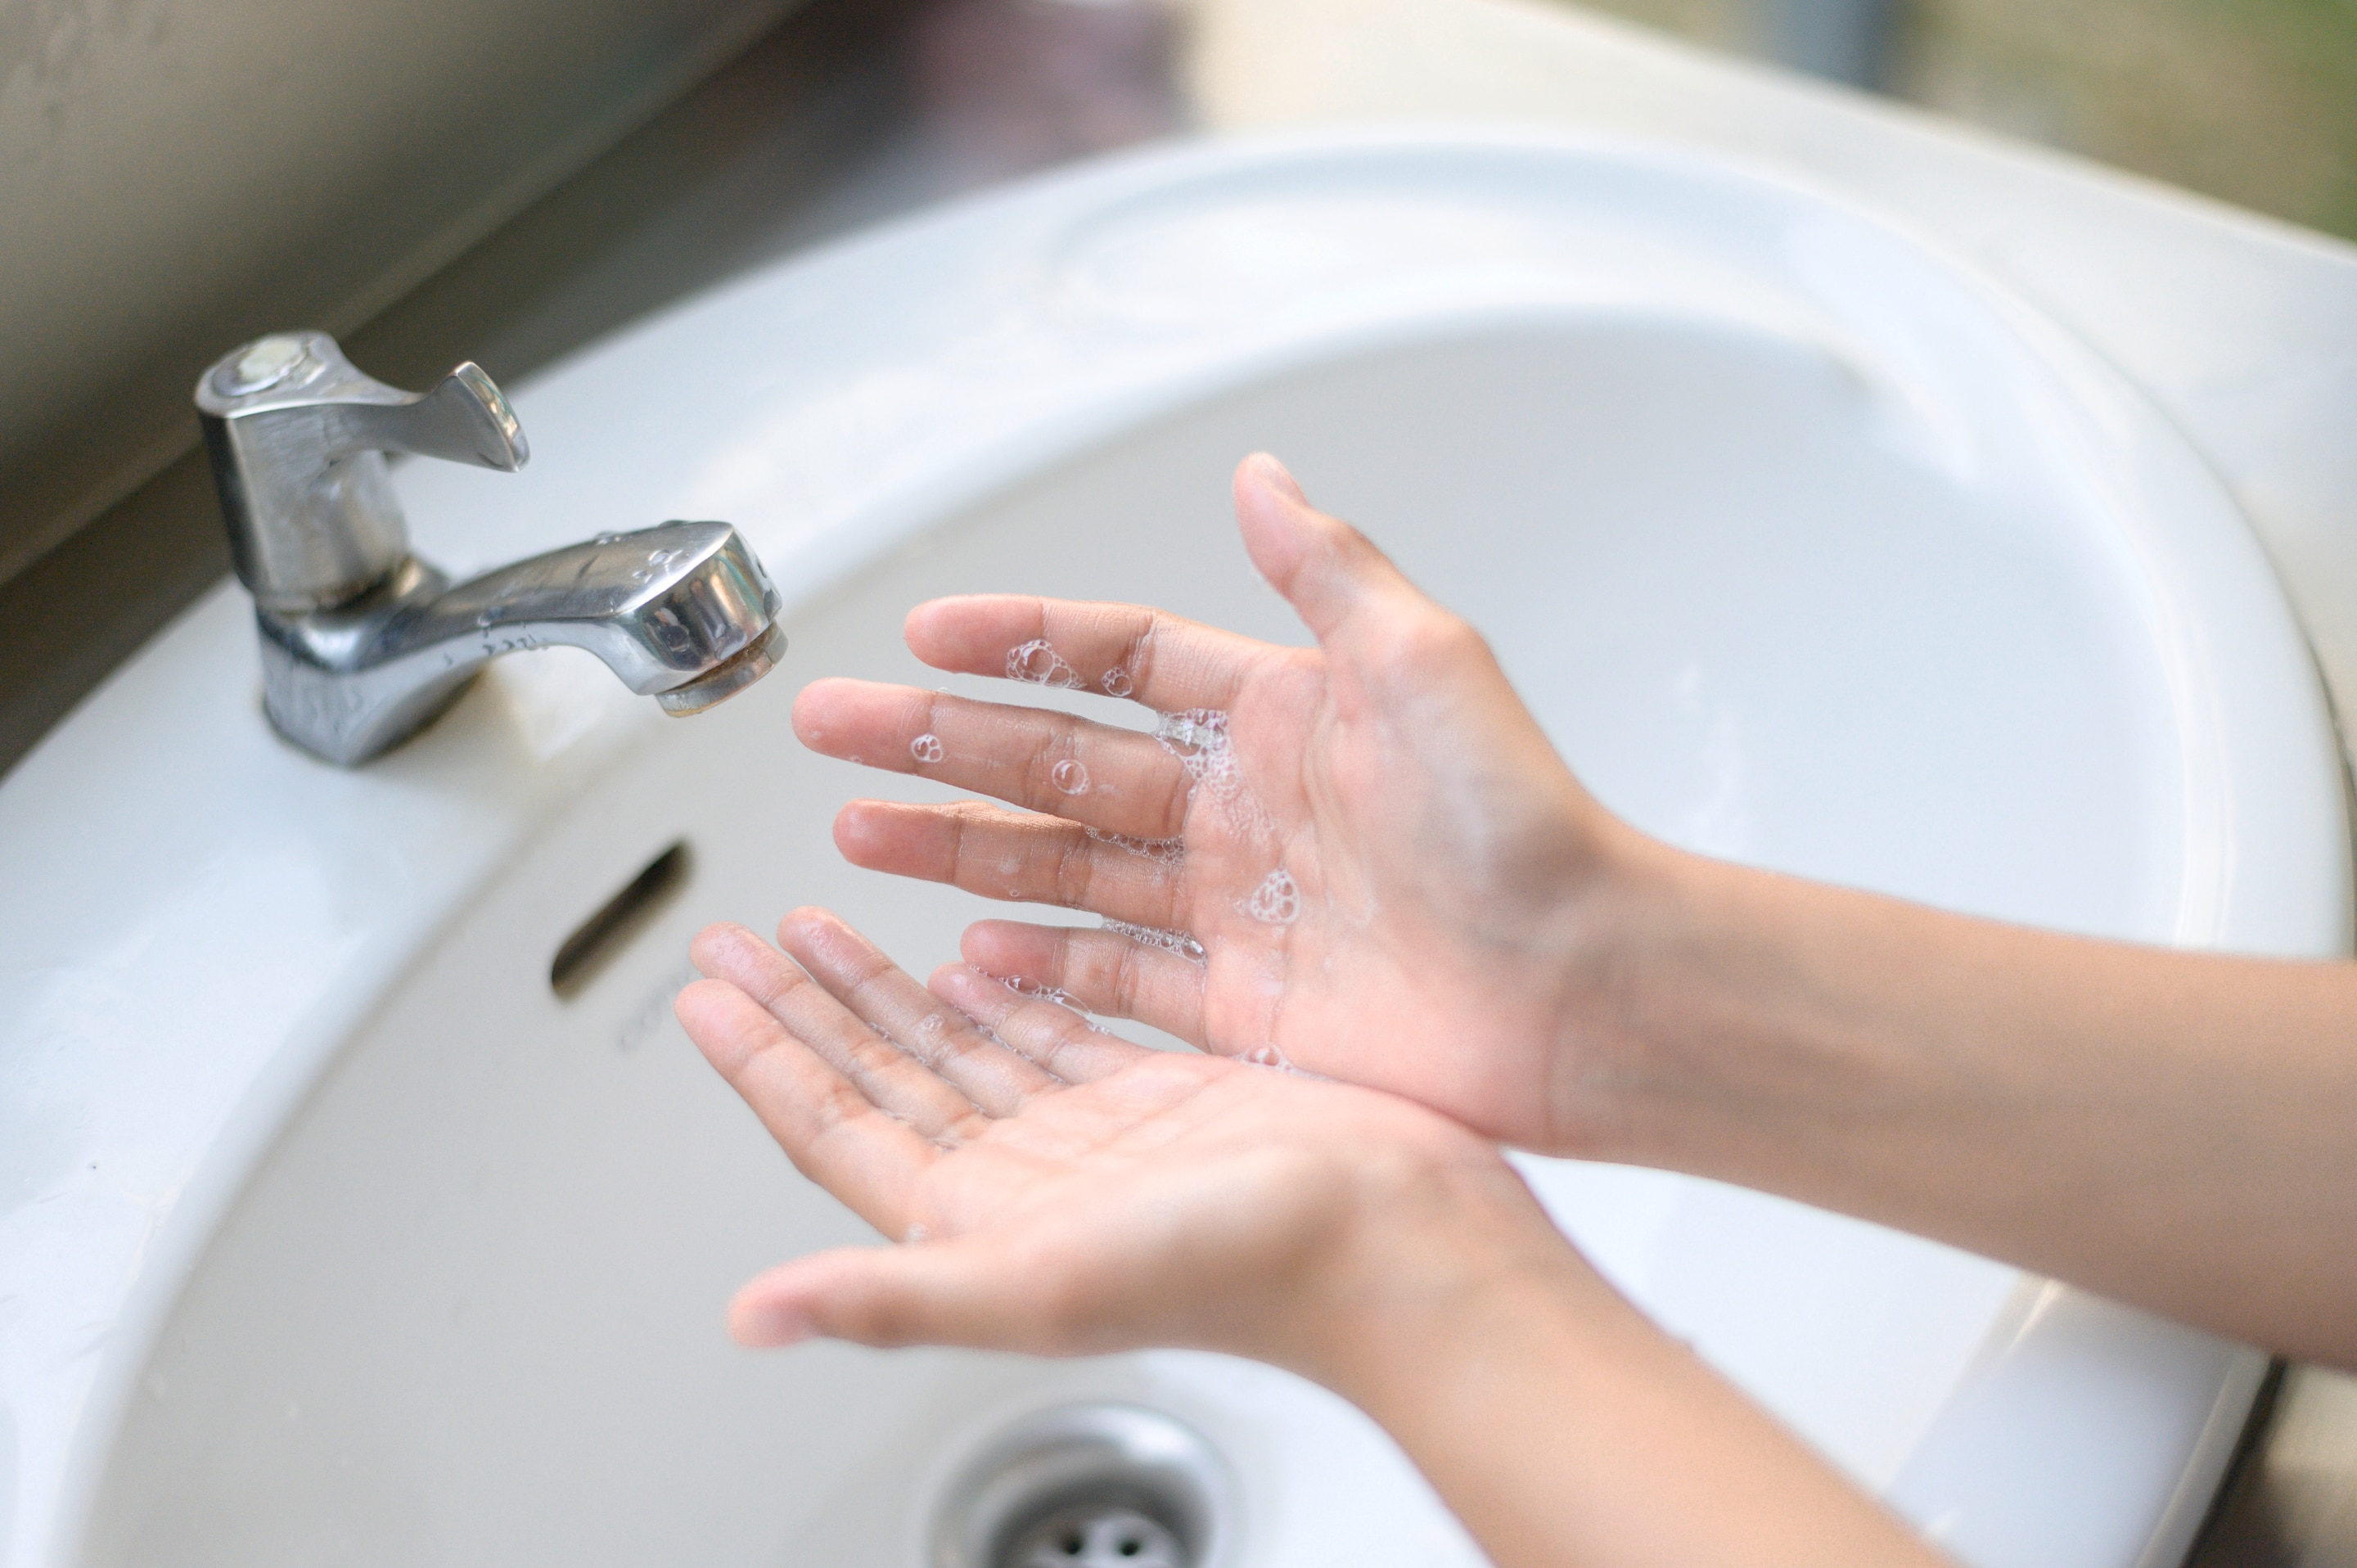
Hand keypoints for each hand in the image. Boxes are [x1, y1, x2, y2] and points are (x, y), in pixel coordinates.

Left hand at [673, 907, 1561, 1375]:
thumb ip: (892, 1296)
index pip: (835, 1127)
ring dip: (884, 986)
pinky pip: (1050, 1027)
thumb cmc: (1244, 1275)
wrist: (1401, 1247)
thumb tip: (755, 1317)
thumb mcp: (1041, 1282)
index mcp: (980, 1219)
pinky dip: (999, 987)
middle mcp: (1024, 1177)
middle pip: (880, 1076)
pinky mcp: (1159, 1095)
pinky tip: (967, 952)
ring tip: (821, 923)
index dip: (761, 1060)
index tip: (701, 994)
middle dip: (803, 1004)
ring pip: (956, 1044)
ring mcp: (1089, 1135)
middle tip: (736, 938)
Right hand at [790, 454, 1659, 1152]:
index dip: (1017, 641)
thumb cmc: (1526, 827)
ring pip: (1061, 871)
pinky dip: (1037, 966)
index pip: (1115, 661)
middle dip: (938, 746)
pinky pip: (1113, 980)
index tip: (928, 632)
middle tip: (833, 731)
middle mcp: (1244, 809)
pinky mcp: (1241, 1011)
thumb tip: (1260, 472)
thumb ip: (1325, 571)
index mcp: (1278, 715)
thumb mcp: (1423, 662)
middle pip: (1057, 766)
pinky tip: (964, 949)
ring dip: (957, 851)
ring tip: (855, 839)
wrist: (1584, 988)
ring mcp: (1234, 912)